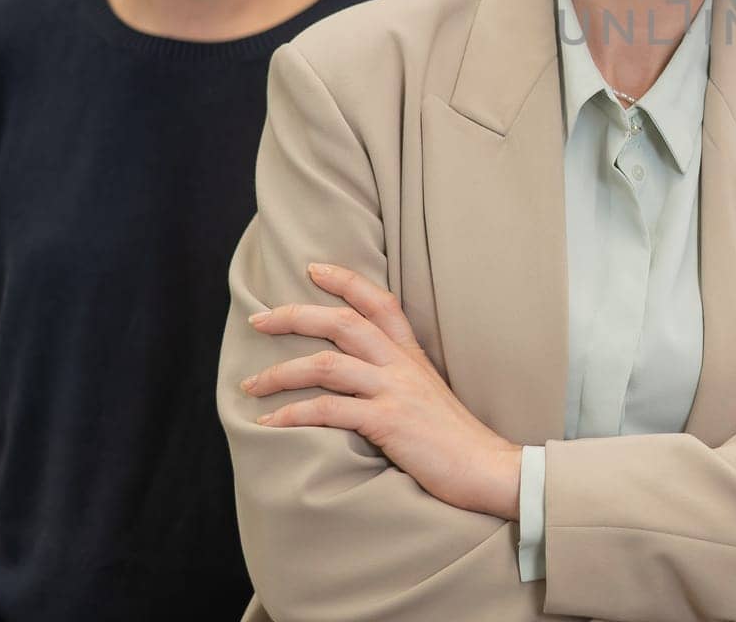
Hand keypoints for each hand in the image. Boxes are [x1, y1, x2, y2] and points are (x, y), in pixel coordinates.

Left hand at [241, 263, 522, 519]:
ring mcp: (394, 390)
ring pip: (327, 364)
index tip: (313, 269)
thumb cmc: (454, 438)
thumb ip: (398, 377)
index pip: (379, 302)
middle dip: (295, 316)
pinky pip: (328, 410)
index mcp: (412, 354)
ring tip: (250, 384)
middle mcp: (402, 364)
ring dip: (280, 372)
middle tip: (258, 320)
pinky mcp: (387, 421)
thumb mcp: (428, 393)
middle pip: (343, 323)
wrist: (486, 466)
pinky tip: (270, 422)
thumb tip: (361, 376)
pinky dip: (292, 414)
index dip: (346, 280)